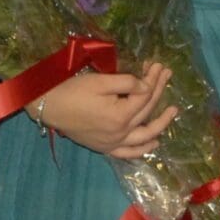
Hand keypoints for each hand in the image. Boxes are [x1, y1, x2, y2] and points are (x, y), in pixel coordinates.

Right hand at [37, 62, 179, 158]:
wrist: (47, 106)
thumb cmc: (72, 90)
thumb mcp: (100, 81)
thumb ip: (127, 83)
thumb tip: (145, 85)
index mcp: (121, 115)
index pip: (145, 95)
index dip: (153, 78)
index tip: (158, 66)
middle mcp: (121, 133)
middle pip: (147, 111)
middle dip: (159, 90)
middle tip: (166, 75)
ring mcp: (113, 143)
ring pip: (144, 136)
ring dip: (160, 123)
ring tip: (172, 111)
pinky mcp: (104, 148)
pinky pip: (128, 153)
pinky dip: (142, 149)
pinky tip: (153, 143)